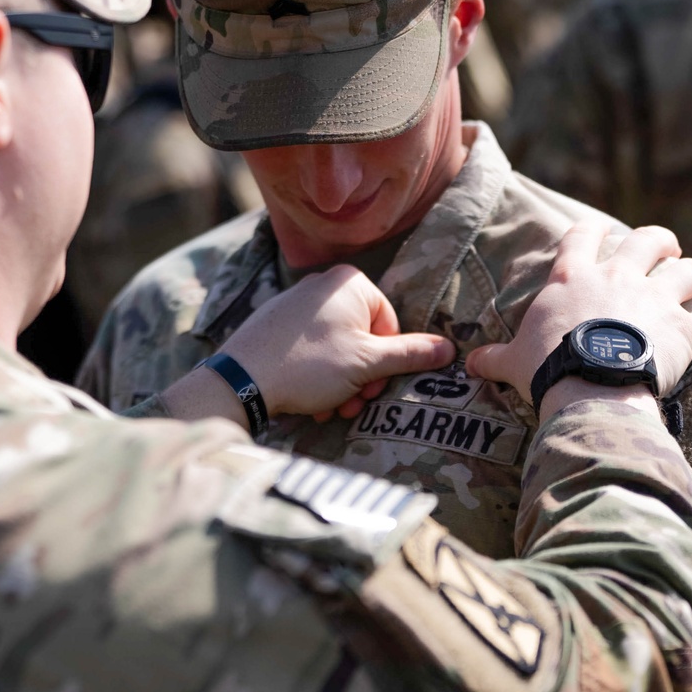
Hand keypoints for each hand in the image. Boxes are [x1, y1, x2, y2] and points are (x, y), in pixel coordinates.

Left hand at [224, 265, 454, 421]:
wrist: (242, 379)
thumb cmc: (309, 365)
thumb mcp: (368, 362)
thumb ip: (410, 354)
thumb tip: (449, 348)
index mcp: (349, 283)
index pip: (389, 323)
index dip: (387, 360)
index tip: (374, 387)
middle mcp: (320, 284)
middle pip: (361, 336)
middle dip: (362, 377)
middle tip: (353, 404)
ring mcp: (294, 303)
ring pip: (335, 347)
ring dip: (341, 383)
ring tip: (330, 409)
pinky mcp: (273, 324)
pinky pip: (308, 349)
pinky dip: (315, 375)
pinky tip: (309, 400)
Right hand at [467, 223, 691, 404]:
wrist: (589, 388)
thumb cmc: (547, 369)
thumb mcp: (513, 362)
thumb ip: (494, 358)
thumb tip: (469, 363)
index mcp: (572, 279)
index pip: (581, 237)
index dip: (591, 230)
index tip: (598, 230)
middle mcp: (617, 277)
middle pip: (648, 240)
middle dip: (659, 243)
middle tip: (664, 253)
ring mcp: (653, 298)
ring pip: (688, 270)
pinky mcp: (682, 326)